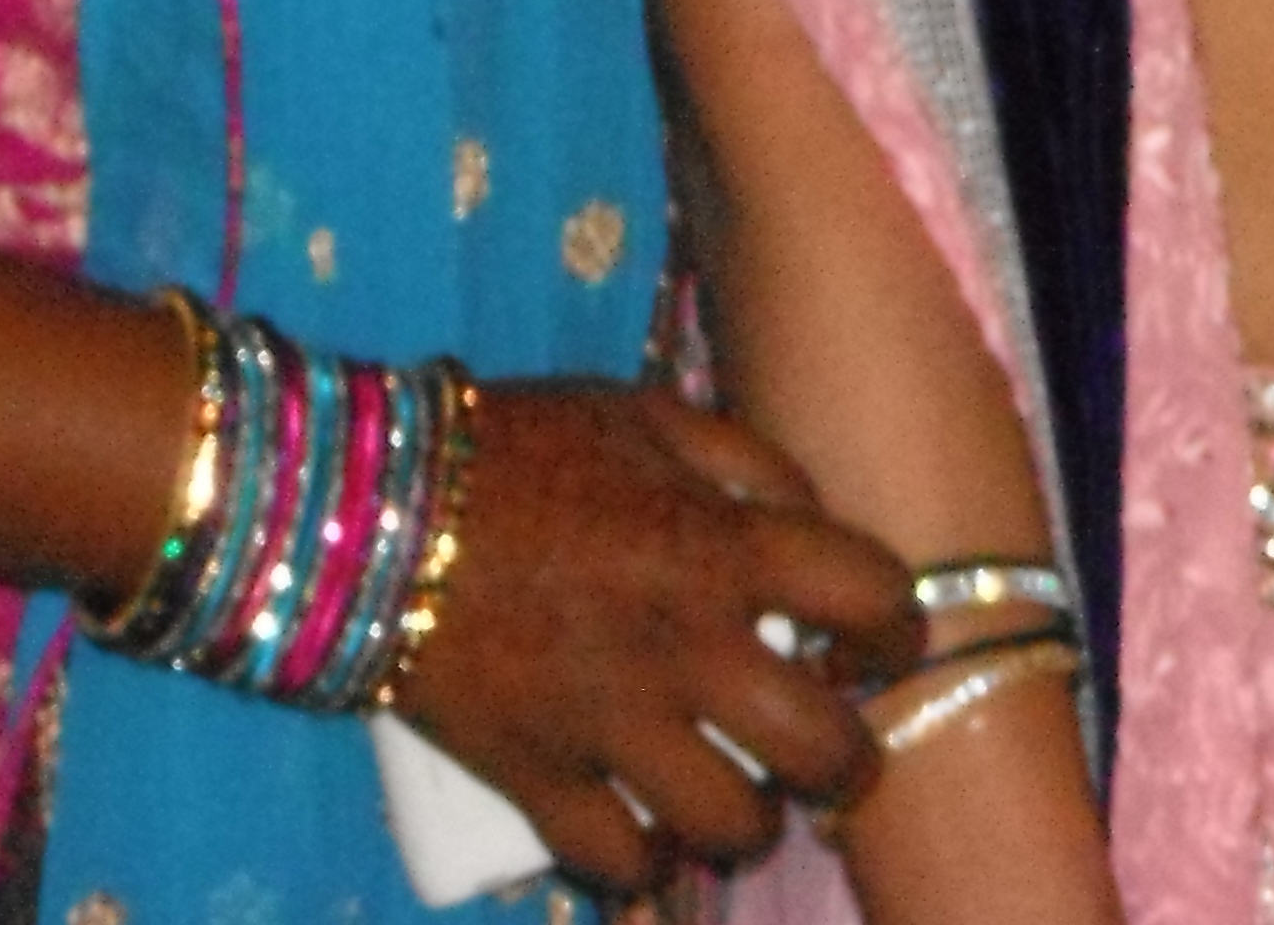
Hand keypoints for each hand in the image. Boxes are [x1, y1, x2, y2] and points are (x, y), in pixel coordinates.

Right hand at [391, 379, 918, 896]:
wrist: (376, 506)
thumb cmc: (519, 444)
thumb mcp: (642, 411)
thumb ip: (744, 459)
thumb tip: (813, 521)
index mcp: (718, 544)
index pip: (868, 596)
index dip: (897, 624)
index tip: (880, 638)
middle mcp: (684, 647)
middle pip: (822, 747)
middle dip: (849, 760)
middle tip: (831, 747)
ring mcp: (612, 726)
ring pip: (732, 827)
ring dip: (752, 820)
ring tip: (740, 797)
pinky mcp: (539, 780)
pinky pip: (619, 862)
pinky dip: (642, 860)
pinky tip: (647, 833)